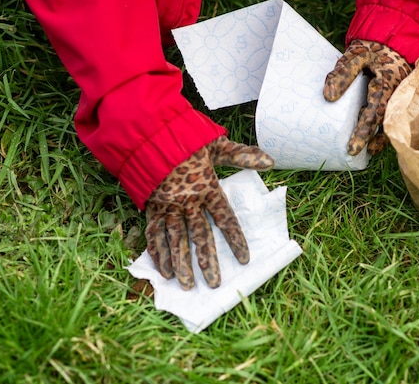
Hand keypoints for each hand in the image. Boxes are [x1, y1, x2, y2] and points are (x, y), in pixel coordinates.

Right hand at [144, 136, 273, 289]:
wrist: (148, 134)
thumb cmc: (185, 139)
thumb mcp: (216, 145)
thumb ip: (242, 156)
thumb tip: (270, 161)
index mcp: (207, 188)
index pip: (225, 219)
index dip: (235, 240)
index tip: (244, 259)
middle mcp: (188, 201)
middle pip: (199, 236)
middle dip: (207, 262)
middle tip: (213, 283)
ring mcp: (168, 206)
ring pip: (175, 240)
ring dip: (181, 264)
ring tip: (186, 285)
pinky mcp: (151, 207)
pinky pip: (154, 234)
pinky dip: (158, 252)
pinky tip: (163, 270)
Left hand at [324, 40, 411, 155]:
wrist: (394, 40)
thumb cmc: (372, 48)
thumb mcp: (356, 55)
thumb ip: (342, 73)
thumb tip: (328, 97)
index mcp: (387, 83)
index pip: (374, 112)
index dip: (363, 131)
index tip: (351, 147)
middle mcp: (397, 94)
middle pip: (383, 122)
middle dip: (370, 139)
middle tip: (354, 153)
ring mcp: (400, 97)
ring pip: (391, 121)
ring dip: (380, 138)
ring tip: (368, 152)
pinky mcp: (399, 98)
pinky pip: (393, 116)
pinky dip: (384, 129)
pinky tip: (375, 140)